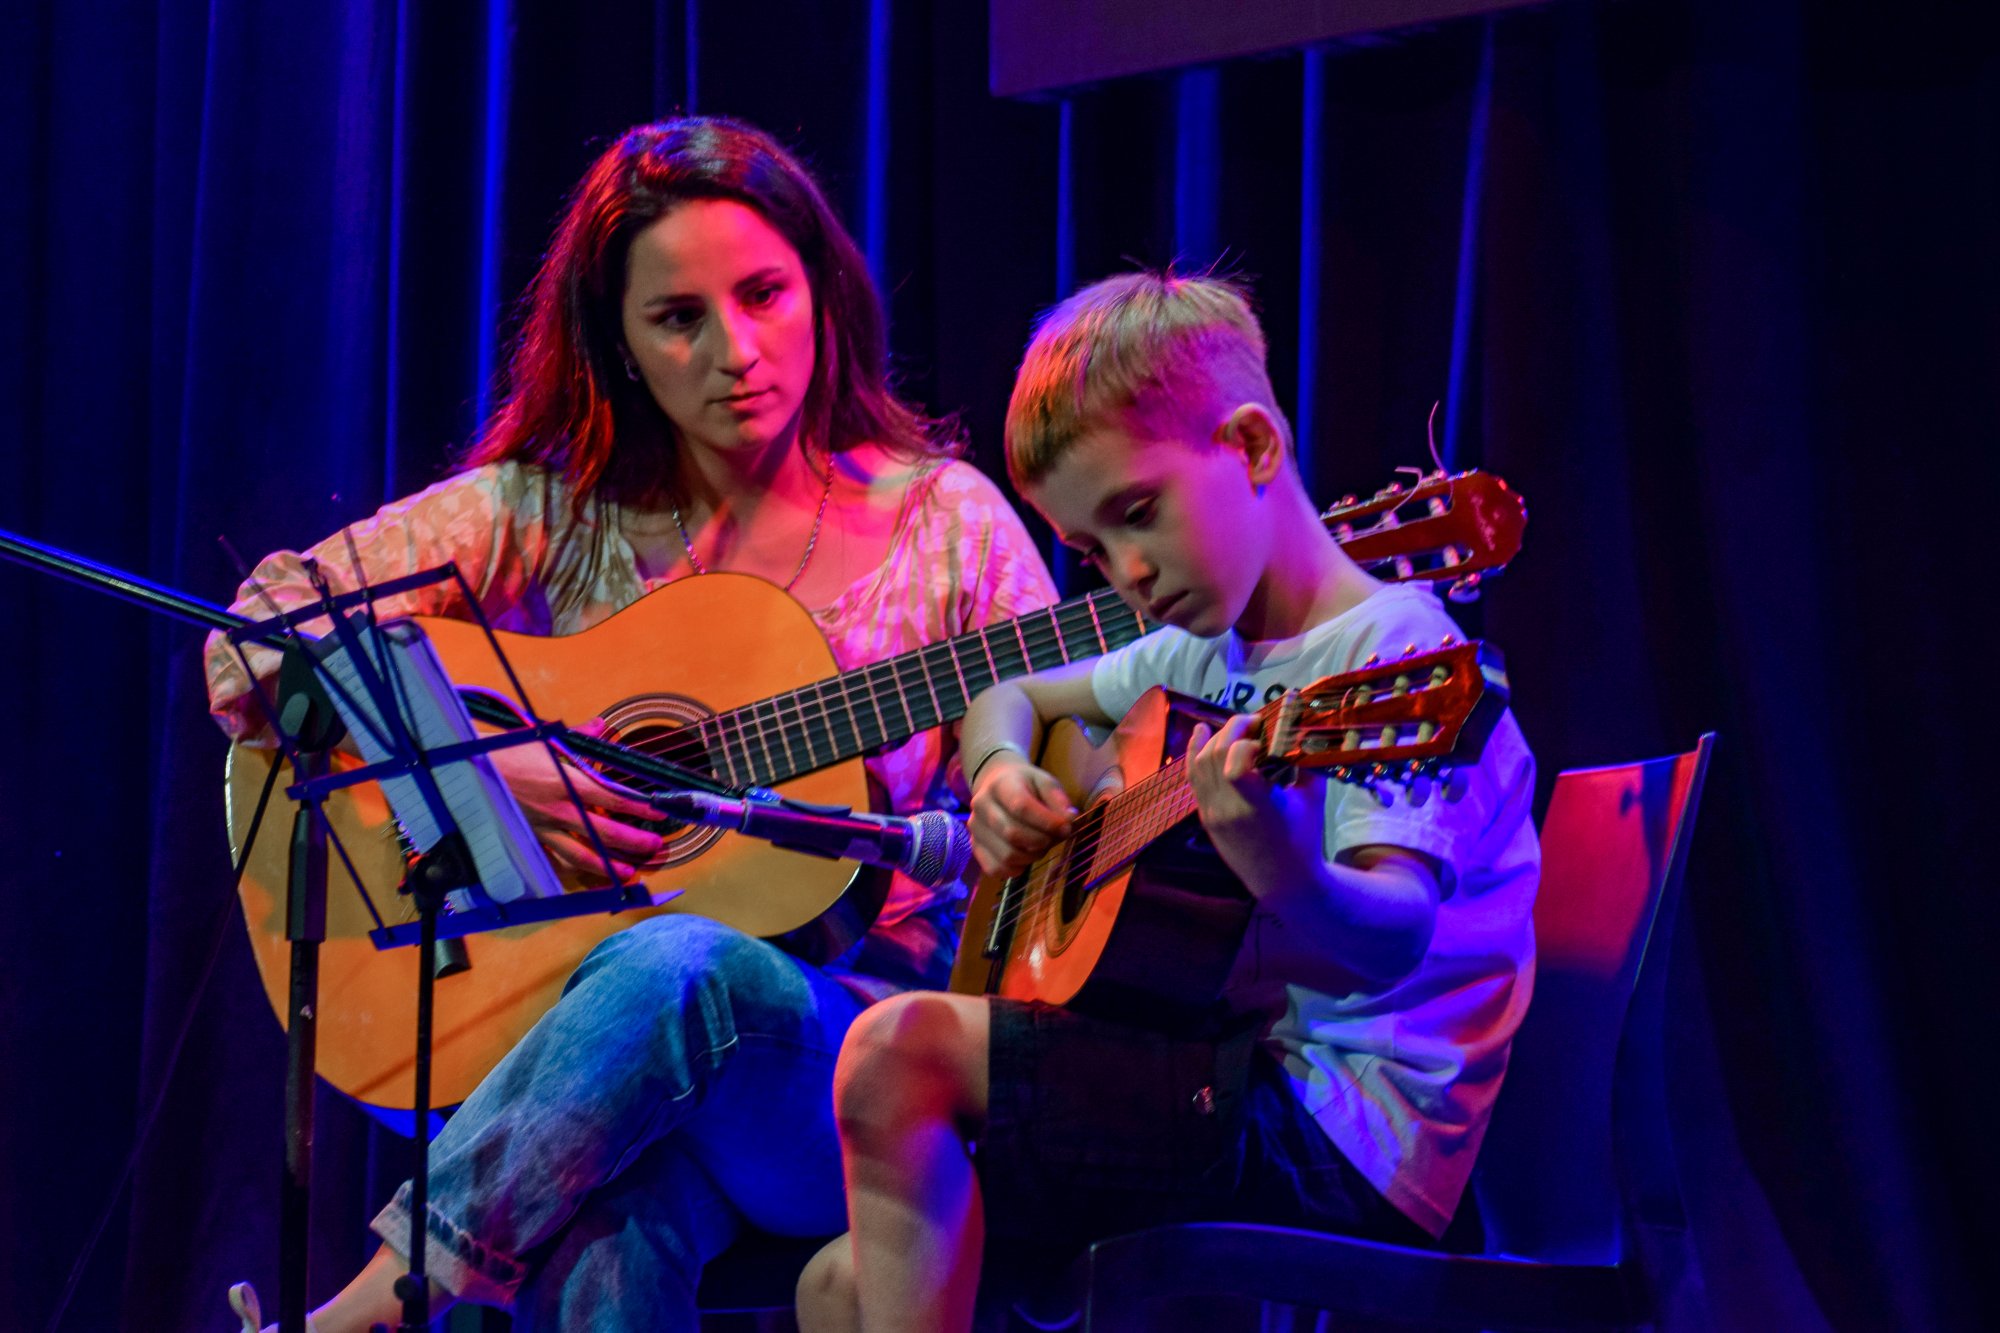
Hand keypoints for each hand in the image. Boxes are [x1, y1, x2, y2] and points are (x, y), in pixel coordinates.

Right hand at [485, 719, 666, 883]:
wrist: (468, 770)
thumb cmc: (507, 753)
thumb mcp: (544, 740)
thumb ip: (578, 739)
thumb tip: (601, 727)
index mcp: (566, 783)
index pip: (612, 797)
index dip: (638, 807)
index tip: (659, 812)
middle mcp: (558, 810)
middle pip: (603, 832)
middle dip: (632, 842)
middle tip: (655, 848)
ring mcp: (543, 829)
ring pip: (581, 855)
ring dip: (608, 866)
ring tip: (630, 873)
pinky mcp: (531, 839)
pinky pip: (556, 860)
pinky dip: (574, 872)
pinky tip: (589, 879)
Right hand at [968, 751, 1076, 876]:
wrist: (997, 784)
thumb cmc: (1026, 785)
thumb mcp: (1045, 782)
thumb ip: (1058, 800)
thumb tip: (1069, 820)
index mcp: (1000, 785)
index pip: (1020, 806)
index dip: (1046, 822)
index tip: (1066, 828)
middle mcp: (981, 805)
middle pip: (1012, 834)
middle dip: (1041, 841)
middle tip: (1055, 838)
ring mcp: (975, 828)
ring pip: (1006, 855)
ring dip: (1032, 856)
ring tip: (1041, 845)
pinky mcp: (975, 846)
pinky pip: (996, 869)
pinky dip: (1017, 869)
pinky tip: (1026, 856)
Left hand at [1185, 714, 1326, 898]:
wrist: (1283, 881)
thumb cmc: (1304, 837)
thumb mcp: (1313, 797)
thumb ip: (1303, 761)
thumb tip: (1296, 729)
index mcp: (1257, 806)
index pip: (1235, 764)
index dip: (1247, 742)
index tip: (1266, 737)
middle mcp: (1227, 809)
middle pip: (1215, 755)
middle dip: (1233, 729)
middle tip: (1254, 722)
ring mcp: (1211, 813)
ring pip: (1200, 763)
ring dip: (1217, 737)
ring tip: (1238, 727)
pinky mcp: (1205, 815)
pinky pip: (1194, 778)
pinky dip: (1195, 751)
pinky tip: (1201, 731)